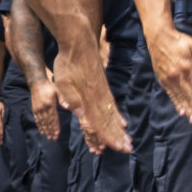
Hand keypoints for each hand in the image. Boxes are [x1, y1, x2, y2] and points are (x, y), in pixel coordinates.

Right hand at [31, 77, 60, 140]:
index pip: (53, 118)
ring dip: (45, 130)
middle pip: (47, 122)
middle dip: (50, 131)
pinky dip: (39, 126)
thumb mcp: (58, 91)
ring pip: (42, 122)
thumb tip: (67, 107)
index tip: (57, 134)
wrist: (37, 83)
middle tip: (53, 138)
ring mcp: (38, 109)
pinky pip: (37, 119)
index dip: (55, 127)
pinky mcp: (34, 109)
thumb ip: (63, 100)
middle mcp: (43, 108)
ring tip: (48, 137)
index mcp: (50, 105)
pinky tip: (41, 130)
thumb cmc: (50, 87)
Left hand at [51, 34, 128, 152]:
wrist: (79, 42)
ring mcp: (103, 92)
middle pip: (109, 121)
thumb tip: (80, 115)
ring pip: (112, 115)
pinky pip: (113, 106)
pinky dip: (118, 116)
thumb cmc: (68, 63)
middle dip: (117, 137)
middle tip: (127, 149)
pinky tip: (123, 123)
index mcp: (88, 99)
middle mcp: (99, 98)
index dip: (106, 136)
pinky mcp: (103, 86)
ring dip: (119, 130)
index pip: (98, 122)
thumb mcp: (63, 82)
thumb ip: (71, 99)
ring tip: (128, 141)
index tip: (115, 148)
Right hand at [146, 22, 191, 123]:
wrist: (158, 37)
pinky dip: (176, 103)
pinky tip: (181, 111)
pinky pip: (171, 94)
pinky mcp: (162, 79)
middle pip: (188, 95)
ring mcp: (169, 78)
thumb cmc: (178, 40)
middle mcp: (177, 75)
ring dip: (187, 109)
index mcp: (186, 67)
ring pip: (180, 97)